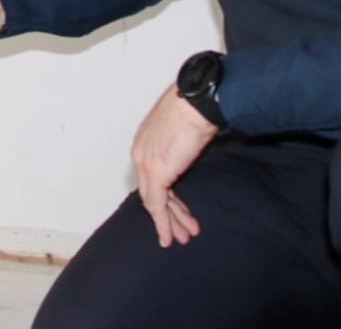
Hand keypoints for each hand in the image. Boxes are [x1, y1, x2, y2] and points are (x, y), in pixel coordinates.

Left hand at [130, 85, 217, 247]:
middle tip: (178, 231)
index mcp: (145, 139)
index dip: (165, 194)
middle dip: (167, 213)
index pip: (151, 175)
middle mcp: (140, 151)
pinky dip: (164, 224)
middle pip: (151, 190)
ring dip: (169, 222)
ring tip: (182, 238)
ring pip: (153, 201)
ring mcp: (146, 162)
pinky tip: (169, 237)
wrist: (199, 102)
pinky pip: (157, 205)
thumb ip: (184, 143)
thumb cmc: (198, 108)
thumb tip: (193, 147)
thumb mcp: (187, 128)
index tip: (176, 209)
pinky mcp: (156, 172)